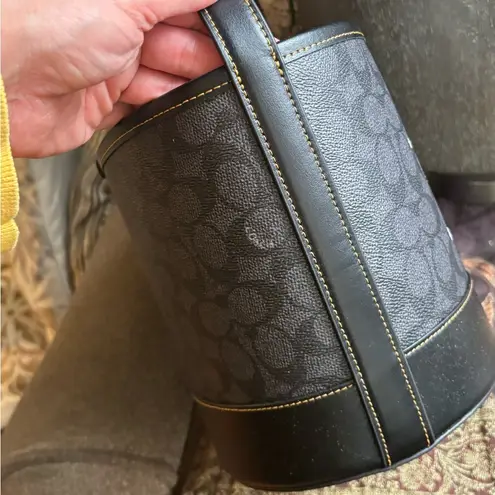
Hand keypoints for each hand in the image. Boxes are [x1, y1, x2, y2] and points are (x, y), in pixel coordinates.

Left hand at [1, 0, 221, 157]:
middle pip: (173, 40)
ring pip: (162, 75)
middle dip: (202, 52)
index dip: (206, 15)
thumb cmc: (45, 27)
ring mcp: (107, 67)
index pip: (176, 3)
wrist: (2, 88)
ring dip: (185, 83)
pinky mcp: (102, 104)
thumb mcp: (128, 0)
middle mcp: (113, 28)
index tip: (233, 29)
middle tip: (228, 67)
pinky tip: (177, 107)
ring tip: (209, 90)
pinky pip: (143, 105)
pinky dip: (162, 107)